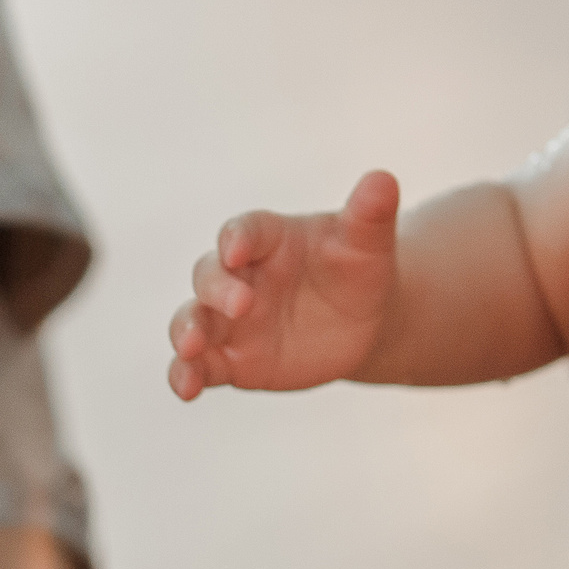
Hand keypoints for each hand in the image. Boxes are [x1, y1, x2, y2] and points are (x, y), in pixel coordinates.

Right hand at [167, 170, 400, 397]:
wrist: (363, 320)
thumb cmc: (359, 267)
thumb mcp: (369, 242)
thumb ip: (370, 213)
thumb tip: (383, 178)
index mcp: (270, 238)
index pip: (244, 230)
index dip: (237, 238)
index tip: (237, 250)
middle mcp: (240, 275)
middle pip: (210, 274)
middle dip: (217, 288)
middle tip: (242, 305)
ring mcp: (230, 319)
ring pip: (192, 319)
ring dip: (185, 332)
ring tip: (191, 348)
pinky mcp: (231, 359)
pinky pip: (199, 366)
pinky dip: (185, 375)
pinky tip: (186, 389)